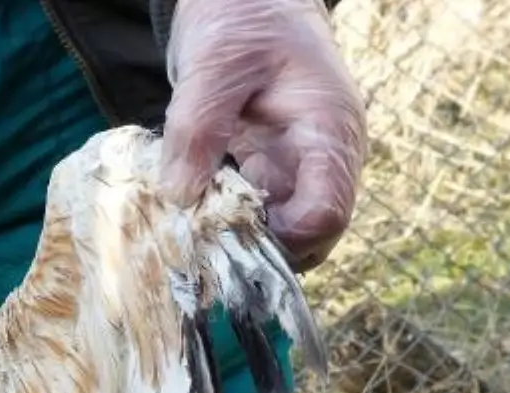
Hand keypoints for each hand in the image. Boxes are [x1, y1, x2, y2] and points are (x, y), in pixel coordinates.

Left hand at [159, 0, 366, 269]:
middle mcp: (323, 161)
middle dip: (258, 251)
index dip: (281, 239)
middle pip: (309, 241)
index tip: (224, 231)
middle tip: (200, 241)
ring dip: (240, 241)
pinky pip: (259, 215)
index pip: (326, 216)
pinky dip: (228, 223)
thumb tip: (180, 197)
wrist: (248, 0)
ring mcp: (300, 168)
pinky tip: (192, 216)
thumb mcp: (214, 66)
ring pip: (284, 235)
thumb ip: (197, 129)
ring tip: (192, 230)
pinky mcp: (272, 171)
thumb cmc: (242, 20)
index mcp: (328, 133)